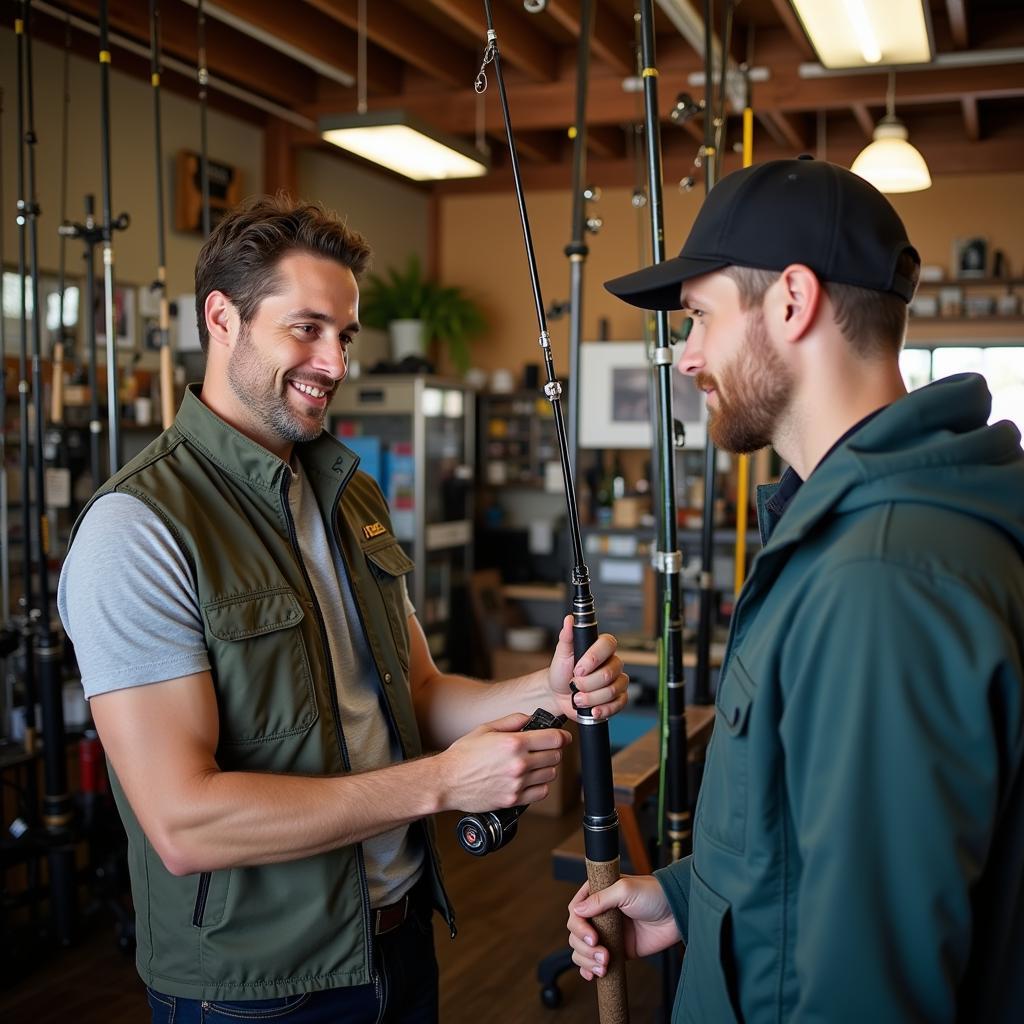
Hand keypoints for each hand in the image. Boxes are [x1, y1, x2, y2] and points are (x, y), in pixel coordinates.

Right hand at [438, 712, 570, 811]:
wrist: (446, 781)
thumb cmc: (463, 754)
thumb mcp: (485, 728)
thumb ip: (512, 721)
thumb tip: (530, 719)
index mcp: (514, 743)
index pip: (554, 739)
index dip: (562, 736)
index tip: (562, 737)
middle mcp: (519, 764)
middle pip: (555, 756)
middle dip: (552, 750)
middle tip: (544, 749)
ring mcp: (517, 784)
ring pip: (550, 774)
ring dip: (546, 768)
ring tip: (534, 764)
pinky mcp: (514, 800)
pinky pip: (541, 792)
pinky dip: (540, 785)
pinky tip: (529, 779)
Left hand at [548, 615, 628, 721]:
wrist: (558, 694)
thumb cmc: (561, 672)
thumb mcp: (561, 653)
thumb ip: (567, 636)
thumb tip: (569, 619)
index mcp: (602, 648)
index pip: (608, 645)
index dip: (593, 658)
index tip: (578, 668)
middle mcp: (613, 663)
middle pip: (609, 673)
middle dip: (587, 683)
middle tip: (574, 684)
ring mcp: (617, 682)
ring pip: (613, 690)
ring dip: (591, 698)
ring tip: (578, 698)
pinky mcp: (618, 699)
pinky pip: (618, 705)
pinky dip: (603, 709)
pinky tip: (592, 710)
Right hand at [567, 875, 680, 980]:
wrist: (676, 913)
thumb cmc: (653, 894)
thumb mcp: (625, 890)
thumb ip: (601, 899)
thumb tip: (577, 910)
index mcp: (597, 895)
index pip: (575, 911)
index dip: (579, 927)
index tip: (592, 937)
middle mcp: (599, 914)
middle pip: (575, 934)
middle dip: (585, 947)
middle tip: (603, 953)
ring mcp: (606, 933)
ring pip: (581, 949)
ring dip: (587, 961)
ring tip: (604, 965)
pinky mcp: (616, 950)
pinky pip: (594, 961)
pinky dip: (588, 969)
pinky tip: (592, 975)